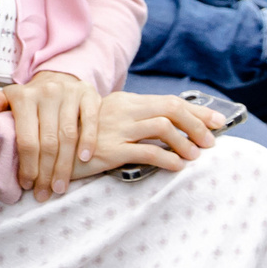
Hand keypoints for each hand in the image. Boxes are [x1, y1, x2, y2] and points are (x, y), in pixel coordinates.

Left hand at [0, 70, 97, 200]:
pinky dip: (88, 141)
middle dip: (45, 172)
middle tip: (43, 193)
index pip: (26, 139)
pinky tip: (84, 160)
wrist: (58, 79)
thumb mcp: (12, 100)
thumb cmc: (32, 101)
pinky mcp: (88, 94)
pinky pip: (90, 121)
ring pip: (68, 135)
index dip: (27, 165)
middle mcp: (46, 93)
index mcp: (24, 97)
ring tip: (59, 187)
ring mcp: (69, 93)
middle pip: (48, 141)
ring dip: (65, 165)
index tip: (27, 184)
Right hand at [68, 90, 229, 179]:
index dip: (197, 111)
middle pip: (171, 109)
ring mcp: (117, 129)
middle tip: (213, 140)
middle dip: (198, 123)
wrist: (49, 149)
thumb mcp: (108, 123)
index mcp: (125, 102)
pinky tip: (177, 167)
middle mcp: (123, 111)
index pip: (168, 101)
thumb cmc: (82, 139)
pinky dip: (169, 159)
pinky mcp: (111, 150)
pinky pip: (149, 152)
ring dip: (186, 142)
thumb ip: (133, 121)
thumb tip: (167, 129)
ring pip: (163, 127)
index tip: (217, 121)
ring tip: (195, 155)